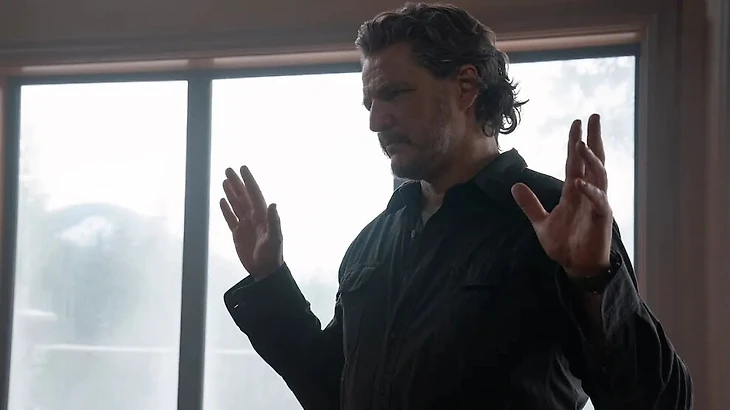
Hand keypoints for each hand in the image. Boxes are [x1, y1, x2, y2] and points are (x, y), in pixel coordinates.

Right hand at [220, 166, 283, 279]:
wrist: (264, 271)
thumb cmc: (272, 255)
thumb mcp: (275, 238)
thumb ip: (274, 221)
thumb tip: (273, 204)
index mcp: (263, 215)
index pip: (254, 194)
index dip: (249, 181)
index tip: (243, 168)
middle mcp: (254, 217)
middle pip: (243, 196)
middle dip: (236, 183)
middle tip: (228, 169)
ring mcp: (245, 225)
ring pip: (236, 205)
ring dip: (231, 193)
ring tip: (224, 180)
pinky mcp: (238, 234)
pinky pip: (230, 218)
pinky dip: (226, 210)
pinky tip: (222, 201)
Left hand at [511, 114, 611, 276]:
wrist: (575, 266)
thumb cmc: (564, 244)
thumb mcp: (540, 222)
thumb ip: (530, 204)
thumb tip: (515, 185)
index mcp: (574, 191)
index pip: (575, 161)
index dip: (576, 142)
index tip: (577, 122)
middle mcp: (588, 192)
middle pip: (593, 160)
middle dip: (593, 138)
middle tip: (593, 117)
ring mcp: (597, 204)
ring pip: (598, 175)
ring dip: (590, 160)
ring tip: (581, 145)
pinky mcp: (601, 219)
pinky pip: (599, 201)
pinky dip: (591, 191)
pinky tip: (580, 183)